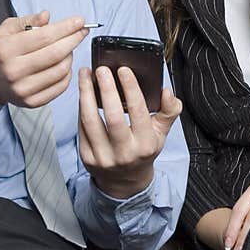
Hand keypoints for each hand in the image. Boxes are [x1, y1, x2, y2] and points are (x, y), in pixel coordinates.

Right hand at [0, 10, 88, 107]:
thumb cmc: (0, 51)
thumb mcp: (7, 29)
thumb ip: (28, 20)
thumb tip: (47, 16)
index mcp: (6, 49)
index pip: (44, 36)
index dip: (66, 28)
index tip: (79, 21)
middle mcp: (14, 71)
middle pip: (55, 53)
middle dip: (74, 39)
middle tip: (81, 31)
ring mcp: (23, 89)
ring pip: (61, 70)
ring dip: (70, 55)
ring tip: (67, 48)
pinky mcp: (32, 102)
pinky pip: (60, 86)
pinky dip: (67, 73)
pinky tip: (63, 63)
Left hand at [77, 65, 181, 198]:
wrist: (124, 180)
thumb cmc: (142, 149)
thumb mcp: (161, 133)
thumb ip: (168, 111)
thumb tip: (167, 91)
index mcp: (146, 144)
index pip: (139, 112)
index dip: (130, 89)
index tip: (123, 69)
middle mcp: (125, 153)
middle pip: (113, 117)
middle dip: (106, 89)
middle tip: (101, 69)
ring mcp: (104, 157)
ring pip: (91, 121)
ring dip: (86, 94)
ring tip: (85, 75)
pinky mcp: (87, 158)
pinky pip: (81, 128)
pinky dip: (81, 107)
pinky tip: (82, 92)